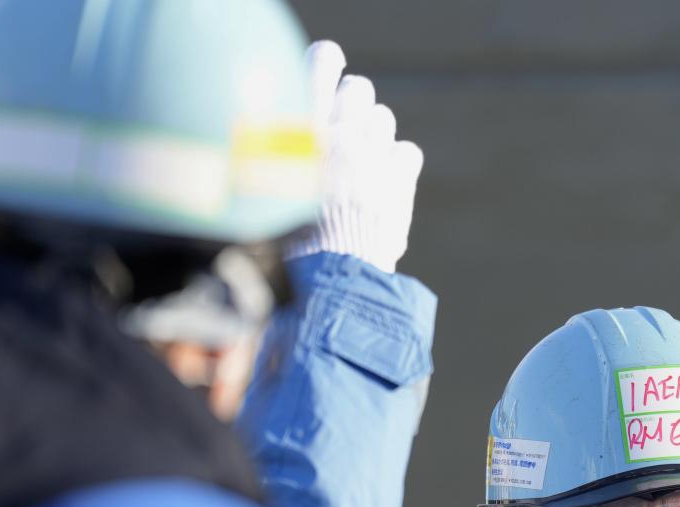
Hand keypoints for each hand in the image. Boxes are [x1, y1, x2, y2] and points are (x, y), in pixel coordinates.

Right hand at [285, 41, 424, 273]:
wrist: (330, 272)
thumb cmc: (291, 241)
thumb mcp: (272, 193)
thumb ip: (287, 159)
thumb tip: (295, 148)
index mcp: (298, 129)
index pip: (319, 63)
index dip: (328, 60)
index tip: (333, 65)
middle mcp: (335, 130)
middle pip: (358, 89)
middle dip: (355, 107)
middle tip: (348, 136)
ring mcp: (371, 149)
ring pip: (383, 118)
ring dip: (375, 139)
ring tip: (362, 173)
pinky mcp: (398, 173)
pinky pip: (407, 152)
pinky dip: (400, 167)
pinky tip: (386, 188)